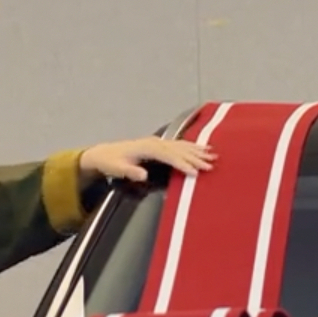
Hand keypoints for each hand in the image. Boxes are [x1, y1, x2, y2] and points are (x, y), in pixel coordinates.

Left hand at [80, 135, 215, 183]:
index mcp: (145, 147)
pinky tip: (203, 148)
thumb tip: (143, 174)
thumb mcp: (117, 168)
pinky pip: (179, 144)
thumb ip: (130, 171)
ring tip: (213, 156)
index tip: (193, 172)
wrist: (104, 153)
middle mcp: (154, 142)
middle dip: (195, 157)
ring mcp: (158, 142)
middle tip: (210, 165)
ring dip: (197, 150)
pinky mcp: (159, 144)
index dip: (181, 163)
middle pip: (178, 149)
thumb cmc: (110, 162)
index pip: (167, 155)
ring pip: (181, 145)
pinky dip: (192, 146)